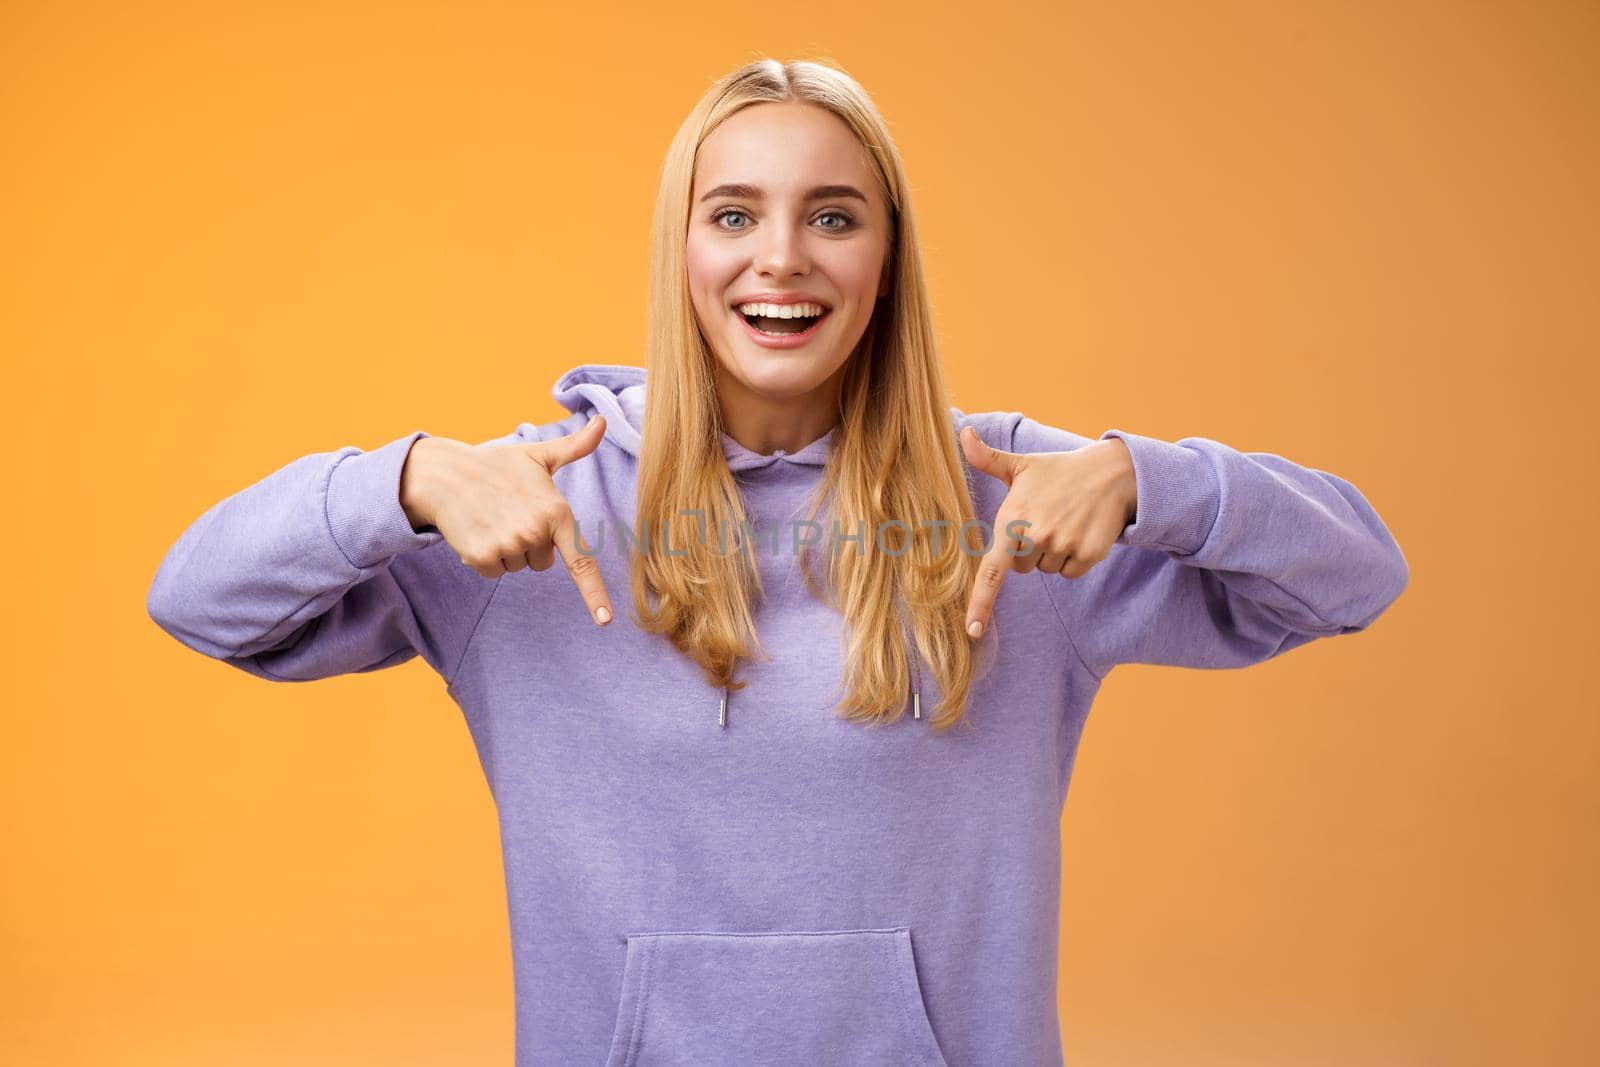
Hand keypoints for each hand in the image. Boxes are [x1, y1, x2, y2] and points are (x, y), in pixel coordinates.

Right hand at [401, 415, 613, 625]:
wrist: (444, 474)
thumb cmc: (497, 465)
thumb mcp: (538, 455)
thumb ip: (575, 447)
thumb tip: (603, 422)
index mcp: (556, 511)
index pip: (581, 560)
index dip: (594, 593)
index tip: (605, 620)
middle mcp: (535, 532)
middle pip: (543, 563)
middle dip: (530, 544)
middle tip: (510, 515)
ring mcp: (508, 546)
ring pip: (518, 567)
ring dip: (507, 550)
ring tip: (493, 519)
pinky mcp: (482, 557)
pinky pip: (494, 573)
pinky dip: (486, 557)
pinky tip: (478, 531)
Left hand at [959, 426, 1136, 638]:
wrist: (1111, 473)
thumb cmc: (1058, 472)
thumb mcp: (1021, 465)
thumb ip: (986, 458)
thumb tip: (962, 431)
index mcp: (1013, 519)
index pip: (992, 570)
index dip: (980, 603)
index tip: (971, 631)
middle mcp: (1037, 536)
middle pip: (1022, 568)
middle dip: (1030, 549)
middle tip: (1046, 519)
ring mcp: (1064, 546)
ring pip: (1047, 570)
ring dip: (1053, 553)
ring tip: (1065, 521)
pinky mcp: (1088, 554)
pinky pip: (1070, 573)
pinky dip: (1074, 558)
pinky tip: (1080, 532)